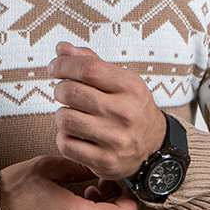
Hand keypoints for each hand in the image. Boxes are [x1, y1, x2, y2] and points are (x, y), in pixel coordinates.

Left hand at [48, 41, 166, 181]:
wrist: (154, 145)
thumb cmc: (131, 107)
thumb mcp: (120, 80)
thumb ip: (91, 62)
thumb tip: (61, 48)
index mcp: (131, 87)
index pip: (88, 68)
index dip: (64, 64)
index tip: (55, 67)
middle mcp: (125, 113)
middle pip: (71, 92)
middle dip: (60, 90)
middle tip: (65, 93)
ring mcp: (116, 139)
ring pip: (65, 119)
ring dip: (62, 115)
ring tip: (73, 115)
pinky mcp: (106, 161)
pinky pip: (66, 144)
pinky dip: (64, 138)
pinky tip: (76, 134)